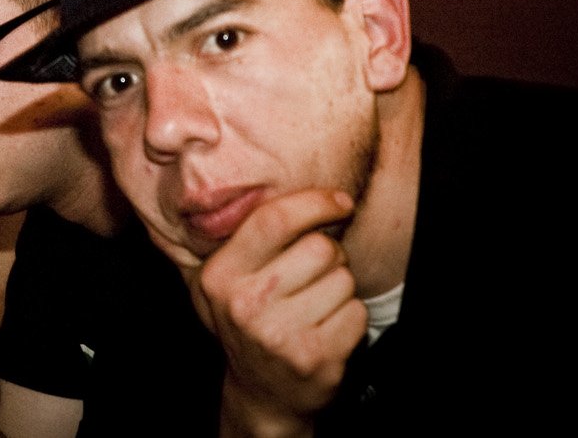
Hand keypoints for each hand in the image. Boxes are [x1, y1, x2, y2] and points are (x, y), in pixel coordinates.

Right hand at [182, 189, 365, 437]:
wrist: (262, 395)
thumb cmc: (250, 322)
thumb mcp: (226, 279)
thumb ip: (244, 237)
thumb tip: (289, 181)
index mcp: (221, 275)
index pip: (274, 219)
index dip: (315, 202)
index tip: (340, 201)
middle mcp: (246, 303)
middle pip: (320, 247)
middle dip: (329, 255)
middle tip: (314, 274)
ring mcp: (280, 334)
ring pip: (343, 279)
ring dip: (339, 289)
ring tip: (316, 306)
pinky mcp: (315, 357)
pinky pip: (356, 313)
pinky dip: (350, 318)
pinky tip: (327, 329)